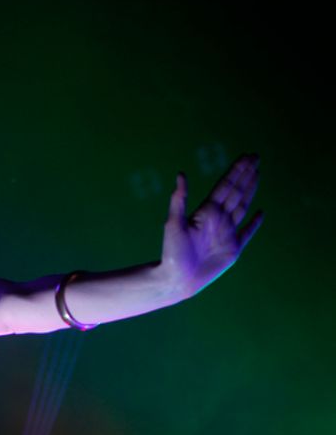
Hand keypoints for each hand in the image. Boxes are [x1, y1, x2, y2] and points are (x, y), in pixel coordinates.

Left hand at [161, 154, 263, 295]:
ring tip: (257, 174)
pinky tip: (261, 213)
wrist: (177, 279)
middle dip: (246, 174)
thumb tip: (181, 174)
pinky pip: (247, 232)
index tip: (247, 156)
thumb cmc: (172, 253)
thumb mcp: (174, 224)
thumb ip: (179, 200)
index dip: (236, 170)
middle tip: (255, 156)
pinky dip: (255, 223)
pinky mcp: (233, 248)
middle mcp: (218, 219)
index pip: (225, 185)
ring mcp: (227, 233)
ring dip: (250, 190)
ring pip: (243, 206)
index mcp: (206, 211)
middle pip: (236, 191)